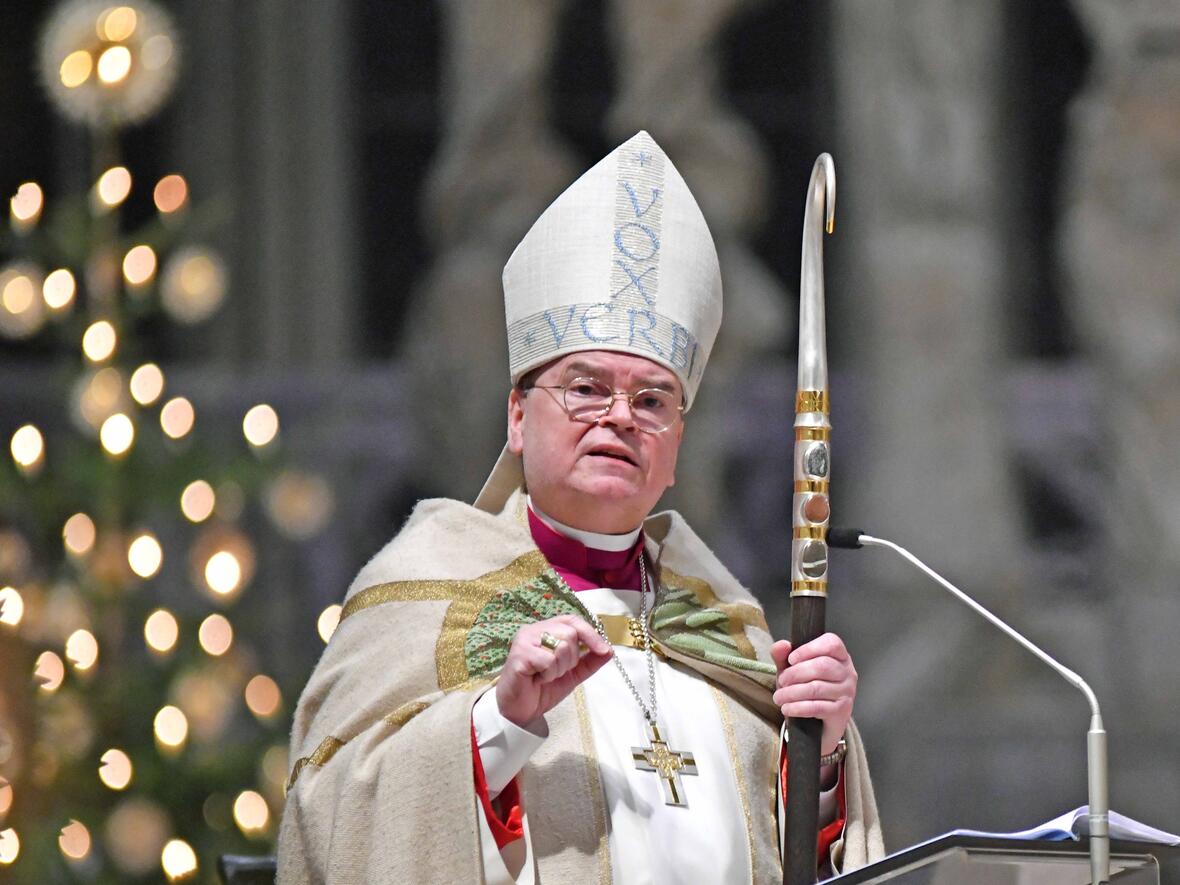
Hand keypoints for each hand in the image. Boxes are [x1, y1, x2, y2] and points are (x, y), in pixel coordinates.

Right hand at [496, 615, 612, 727]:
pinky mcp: (519, 654)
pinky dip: (549, 674)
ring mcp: (524, 640)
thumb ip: (589, 661)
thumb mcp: (572, 674)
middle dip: (572, 658)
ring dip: (560, 668)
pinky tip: (538, 679)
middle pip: (570, 633)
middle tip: (557, 671)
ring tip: (545, 676)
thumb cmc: (542, 690)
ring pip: (562, 646)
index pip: (573, 620)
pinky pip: (549, 660)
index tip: (603, 650)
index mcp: (545, 629)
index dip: (591, 634)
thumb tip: (609, 650)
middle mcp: (534, 630)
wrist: (519, 711)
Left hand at [771, 633, 856, 756]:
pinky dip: (797, 707)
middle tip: (782, 681)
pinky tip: (787, 708)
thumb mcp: (792, 670)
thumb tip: (781, 645)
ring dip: (792, 693)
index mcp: (839, 656)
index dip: (809, 649)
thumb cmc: (806, 689)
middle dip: (795, 674)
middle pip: (822, 666)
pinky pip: (817, 707)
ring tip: (779, 697)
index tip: (791, 659)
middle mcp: (848, 672)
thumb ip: (784, 656)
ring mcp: (847, 692)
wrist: (817, 723)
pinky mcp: (842, 711)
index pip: (832, 643)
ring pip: (817, 688)